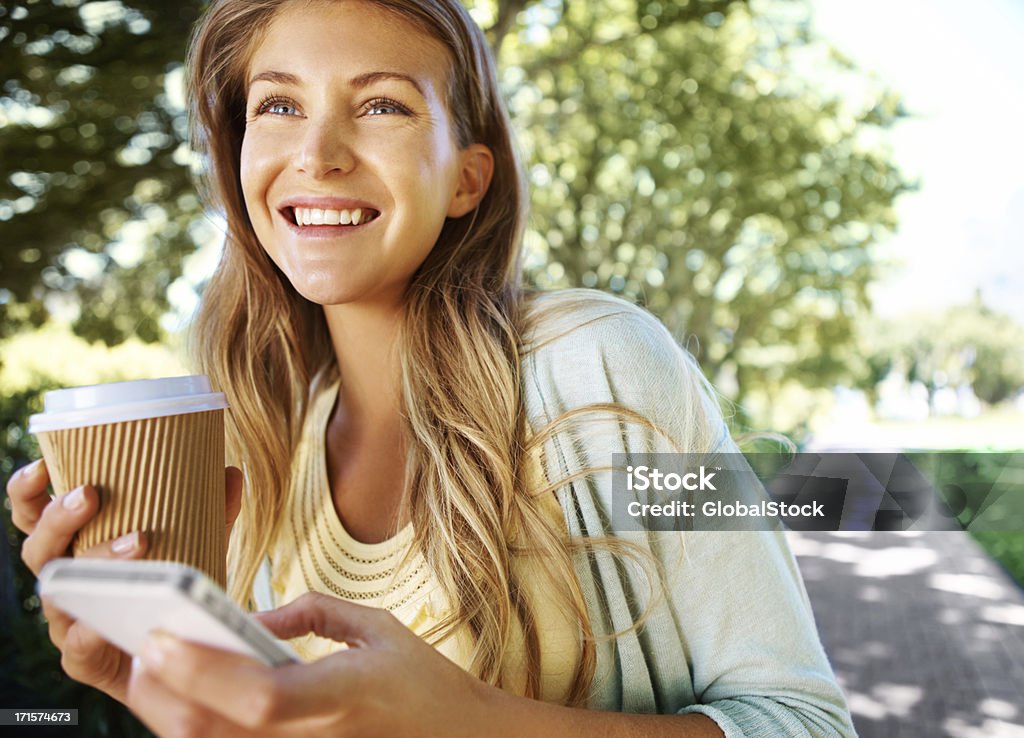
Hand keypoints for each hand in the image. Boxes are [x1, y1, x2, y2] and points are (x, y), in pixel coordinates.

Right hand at [7, 459, 243, 702]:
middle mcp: (64, 581)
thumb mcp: (196, 543)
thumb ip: (211, 510)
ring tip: (137, 541)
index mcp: (76, 547)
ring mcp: (68, 621)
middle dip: (60, 519)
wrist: (181, 650)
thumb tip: (231, 472)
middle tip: (90, 494)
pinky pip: (79, 643)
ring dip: (94, 562)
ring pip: (58, 592)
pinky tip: (118, 613)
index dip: (29, 492)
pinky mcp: (82, 659)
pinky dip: (96, 627)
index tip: (43, 466)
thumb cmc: (174, 587)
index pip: (36, 516)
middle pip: (39, 549)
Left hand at [126, 592, 494, 737]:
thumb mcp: (378, 627)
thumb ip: (312, 611)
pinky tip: (188, 696)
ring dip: (170, 709)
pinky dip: (197, 725)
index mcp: (343, 697)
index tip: (164, 636)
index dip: (204, 671)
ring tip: (155, 666)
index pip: (261, 697)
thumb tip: (251, 616)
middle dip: (164, 691)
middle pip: (214, 731)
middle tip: (145, 644)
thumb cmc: (421, 683)